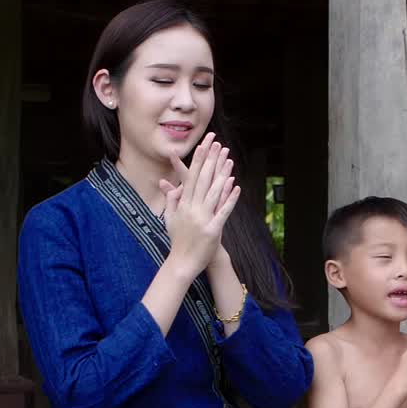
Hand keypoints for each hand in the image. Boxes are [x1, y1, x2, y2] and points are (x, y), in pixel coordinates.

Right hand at [158, 132, 241, 276]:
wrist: (182, 263)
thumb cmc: (178, 240)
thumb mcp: (170, 218)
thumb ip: (171, 200)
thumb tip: (170, 185)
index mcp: (183, 205)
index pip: (192, 177)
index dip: (198, 160)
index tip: (204, 145)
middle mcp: (192, 209)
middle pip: (203, 180)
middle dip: (211, 160)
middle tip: (218, 144)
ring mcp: (202, 219)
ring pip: (214, 193)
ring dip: (223, 175)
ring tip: (230, 159)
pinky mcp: (213, 230)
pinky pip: (223, 211)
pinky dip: (230, 198)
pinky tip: (236, 186)